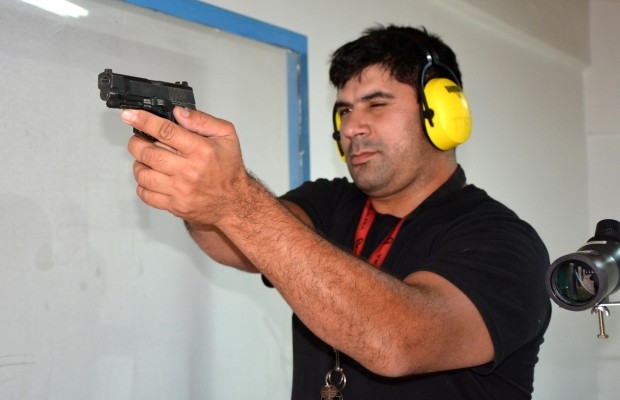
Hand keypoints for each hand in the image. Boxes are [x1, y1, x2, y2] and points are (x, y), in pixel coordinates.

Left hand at [123, 107, 247, 225]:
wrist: (235, 202)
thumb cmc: (229, 168)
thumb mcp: (226, 136)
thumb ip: (203, 121)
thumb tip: (178, 113)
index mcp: (201, 150)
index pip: (166, 131)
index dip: (143, 120)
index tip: (129, 115)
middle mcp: (189, 171)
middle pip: (148, 153)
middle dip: (137, 143)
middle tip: (139, 140)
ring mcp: (180, 190)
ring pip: (143, 174)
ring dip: (139, 163)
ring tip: (147, 160)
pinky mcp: (174, 205)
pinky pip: (145, 194)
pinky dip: (142, 184)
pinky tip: (152, 177)